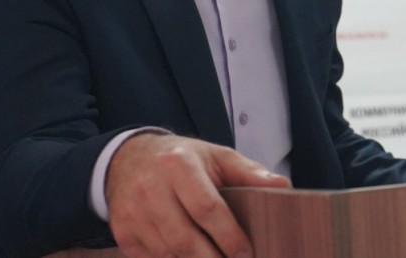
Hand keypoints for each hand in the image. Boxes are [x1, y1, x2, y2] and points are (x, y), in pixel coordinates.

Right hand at [105, 133, 290, 257]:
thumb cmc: (182, 159)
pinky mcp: (123, 231)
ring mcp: (133, 212)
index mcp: (179, 165)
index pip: (206, 208)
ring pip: (168, 254)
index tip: (246, 253)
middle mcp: (151, 188)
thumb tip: (282, 185)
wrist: (129, 158)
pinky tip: (189, 257)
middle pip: (185, 240)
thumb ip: (249, 172)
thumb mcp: (216, 156)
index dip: (229, 236)